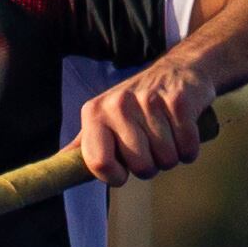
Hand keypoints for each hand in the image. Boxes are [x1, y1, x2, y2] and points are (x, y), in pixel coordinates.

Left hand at [73, 53, 219, 186]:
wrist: (177, 70)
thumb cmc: (136, 105)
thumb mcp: (104, 119)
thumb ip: (83, 145)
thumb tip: (58, 168)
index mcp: (95, 113)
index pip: (99, 164)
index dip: (115, 176)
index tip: (123, 170)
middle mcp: (118, 105)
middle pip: (140, 167)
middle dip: (151, 166)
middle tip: (150, 146)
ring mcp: (149, 101)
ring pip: (166, 160)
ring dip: (171, 156)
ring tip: (166, 136)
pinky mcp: (179, 102)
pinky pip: (187, 148)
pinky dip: (189, 149)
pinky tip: (182, 132)